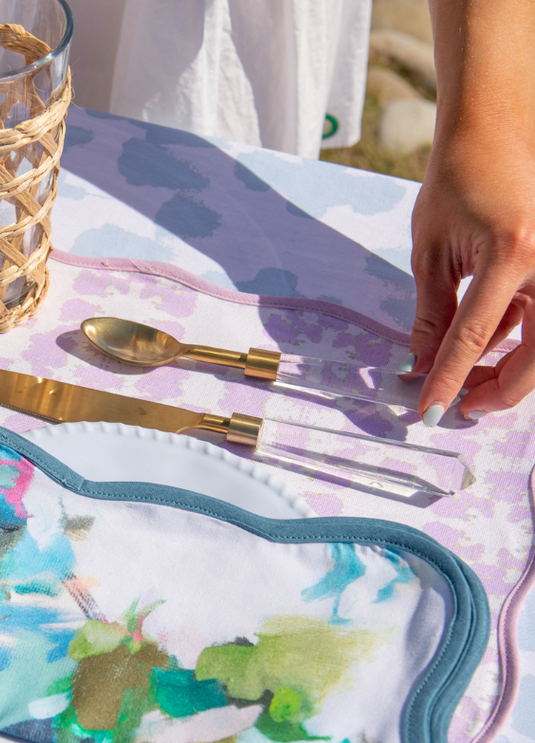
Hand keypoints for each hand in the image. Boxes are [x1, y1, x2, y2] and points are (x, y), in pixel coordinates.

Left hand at [408, 0, 534, 425]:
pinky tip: (488, 348)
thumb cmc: (457, 182)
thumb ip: (431, 315)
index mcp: (512, 252)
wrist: (495, 129)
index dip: (449, 380)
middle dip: (501, 388)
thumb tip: (422, 366)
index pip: (474, 336)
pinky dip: (519, 336)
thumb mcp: (432, 253)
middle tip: (465, 408)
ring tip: (471, 385)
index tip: (430, 412)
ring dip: (513, 368)